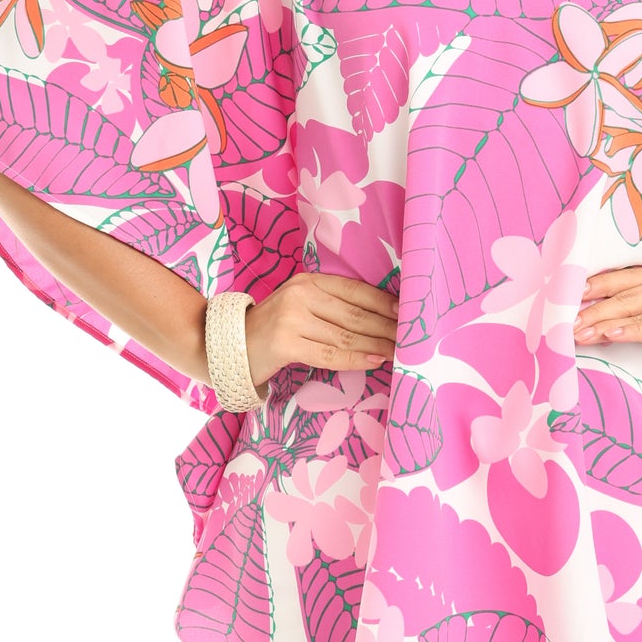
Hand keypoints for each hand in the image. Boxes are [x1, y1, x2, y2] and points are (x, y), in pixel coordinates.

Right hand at [244, 272, 398, 388]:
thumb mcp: (300, 305)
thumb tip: (380, 318)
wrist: (230, 345)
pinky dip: (356, 359)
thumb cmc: (273, 328)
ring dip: (377, 345)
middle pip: (354, 313)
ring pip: (345, 335)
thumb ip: (331, 306)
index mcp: (309, 281)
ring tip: (399, 352)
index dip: (384, 302)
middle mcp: (301, 295)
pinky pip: (329, 354)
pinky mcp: (285, 343)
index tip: (407, 313)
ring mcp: (291, 318)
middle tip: (411, 338)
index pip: (355, 290)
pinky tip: (375, 361)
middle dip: (386, 327)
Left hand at [573, 266, 641, 401]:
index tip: (559, 298)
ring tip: (578, 331)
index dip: (590, 287)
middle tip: (561, 322)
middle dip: (591, 308)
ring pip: (639, 308)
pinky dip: (635, 330)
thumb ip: (634, 320)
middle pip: (625, 293)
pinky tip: (612, 334)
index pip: (621, 278)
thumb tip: (588, 324)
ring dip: (604, 319)